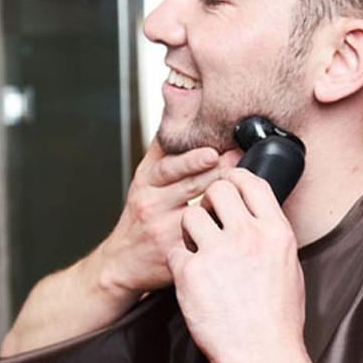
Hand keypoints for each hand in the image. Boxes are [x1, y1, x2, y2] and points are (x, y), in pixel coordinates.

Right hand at [96, 139, 241, 295]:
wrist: (122, 261)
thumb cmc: (140, 216)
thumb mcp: (145, 178)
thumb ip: (164, 146)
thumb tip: (177, 101)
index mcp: (146, 181)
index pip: (167, 166)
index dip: (190, 159)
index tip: (212, 151)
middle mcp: (151, 203)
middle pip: (186, 185)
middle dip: (215, 172)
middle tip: (238, 160)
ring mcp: (163, 229)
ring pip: (196, 210)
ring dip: (220, 197)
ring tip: (240, 185)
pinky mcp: (175, 252)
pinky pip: (199, 237)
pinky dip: (217, 226)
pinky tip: (233, 220)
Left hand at [167, 167, 306, 362]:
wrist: (263, 357)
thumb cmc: (278, 321)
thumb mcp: (289, 268)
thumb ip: (271, 237)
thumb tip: (259, 217)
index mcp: (276, 233)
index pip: (250, 181)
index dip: (234, 177)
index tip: (226, 184)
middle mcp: (247, 236)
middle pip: (218, 189)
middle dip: (208, 199)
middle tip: (208, 218)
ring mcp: (217, 254)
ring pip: (190, 216)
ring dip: (190, 229)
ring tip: (198, 251)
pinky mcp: (190, 274)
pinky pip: (176, 250)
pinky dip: (180, 261)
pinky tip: (192, 277)